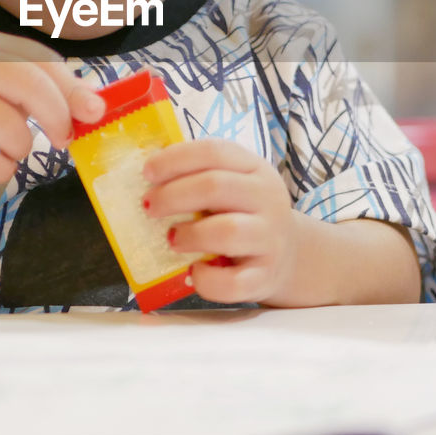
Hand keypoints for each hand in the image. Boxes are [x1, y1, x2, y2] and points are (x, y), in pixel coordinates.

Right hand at [0, 30, 104, 184]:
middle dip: (56, 119)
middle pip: (31, 89)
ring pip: (13, 134)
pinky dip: (1, 170)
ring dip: (21, 149)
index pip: (44, 63)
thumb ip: (57, 91)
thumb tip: (96, 106)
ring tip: (7, 145)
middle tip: (61, 139)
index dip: (72, 92)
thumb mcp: (15, 88)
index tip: (92, 114)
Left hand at [142, 139, 299, 303]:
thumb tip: (148, 180)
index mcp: (255, 168)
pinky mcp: (264, 276)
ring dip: (190, 234)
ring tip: (171, 239)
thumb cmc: (244, 215)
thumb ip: (199, 177)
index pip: (214, 152)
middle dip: (172, 196)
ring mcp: (269, 239)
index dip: (175, 159)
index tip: (147, 172)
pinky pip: (233, 282)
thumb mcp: (233, 186)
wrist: (288, 255)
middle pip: (215, 186)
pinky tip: (193, 272)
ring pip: (227, 232)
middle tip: (149, 207)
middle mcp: (267, 199)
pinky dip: (206, 280)